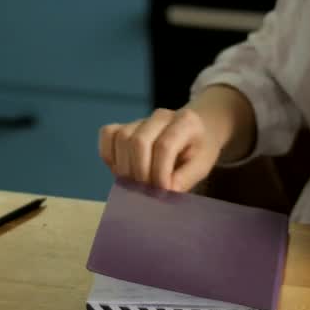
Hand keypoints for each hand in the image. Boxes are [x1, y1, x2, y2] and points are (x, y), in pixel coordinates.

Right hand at [99, 108, 221, 191]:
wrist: (198, 129)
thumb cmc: (200, 149)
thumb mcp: (202, 166)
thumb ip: (185, 179)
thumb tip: (165, 193)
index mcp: (186, 122)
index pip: (164, 146)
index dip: (160, 174)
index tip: (163, 193)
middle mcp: (161, 116)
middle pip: (138, 141)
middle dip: (140, 173)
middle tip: (148, 192)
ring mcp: (141, 119)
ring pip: (121, 138)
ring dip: (125, 168)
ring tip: (136, 185)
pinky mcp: (125, 125)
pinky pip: (108, 135)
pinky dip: (109, 156)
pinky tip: (121, 171)